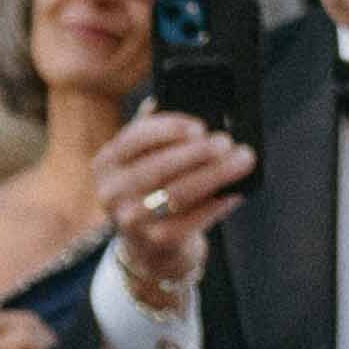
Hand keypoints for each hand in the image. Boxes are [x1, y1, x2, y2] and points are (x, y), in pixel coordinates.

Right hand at [99, 102, 253, 274]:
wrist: (149, 250)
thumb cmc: (151, 191)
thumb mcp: (141, 161)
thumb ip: (153, 132)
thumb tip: (176, 99)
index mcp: (106, 163)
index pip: (135, 138)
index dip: (169, 128)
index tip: (200, 126)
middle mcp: (112, 192)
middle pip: (160, 167)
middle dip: (198, 152)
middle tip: (228, 142)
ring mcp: (132, 220)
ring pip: (178, 193)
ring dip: (215, 175)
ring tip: (242, 161)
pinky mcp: (156, 241)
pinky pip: (192, 220)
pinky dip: (217, 204)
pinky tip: (236, 192)